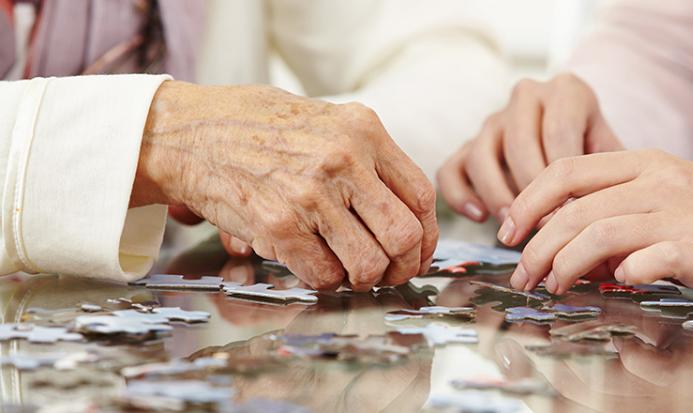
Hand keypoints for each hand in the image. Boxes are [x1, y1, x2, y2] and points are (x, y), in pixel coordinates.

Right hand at [131, 81, 437, 290]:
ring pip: (368, 263)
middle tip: (388, 273)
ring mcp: (311, 194)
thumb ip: (366, 158)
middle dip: (402, 266)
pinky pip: (323, 275)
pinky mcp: (278, 225)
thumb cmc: (255, 127)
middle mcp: (343, 160)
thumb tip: (403, 213)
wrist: (188, 132)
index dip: (427, 235)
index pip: (421, 196)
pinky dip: (324, 281)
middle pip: (404, 235)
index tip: (418, 250)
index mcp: (363, 130)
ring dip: (361, 278)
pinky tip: (314, 266)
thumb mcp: (324, 121)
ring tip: (348, 271)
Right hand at [436, 73, 622, 221]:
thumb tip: (601, 213)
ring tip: (514, 226)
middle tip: (546, 226)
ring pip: (481, 155)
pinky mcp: (467, 146)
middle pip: (519, 144)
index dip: (565, 180)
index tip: (573, 214)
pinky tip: (480, 217)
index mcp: (566, 91)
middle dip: (532, 191)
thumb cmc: (599, 154)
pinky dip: (460, 195)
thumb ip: (610, 174)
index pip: (559, 133)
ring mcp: (492, 120)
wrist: (578, 140)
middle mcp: (526, 97)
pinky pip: (450, 170)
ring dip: (497, 195)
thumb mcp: (614, 154)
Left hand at [497, 149, 692, 297]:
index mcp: (646, 162)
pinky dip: (618, 276)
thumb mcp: (673, 197)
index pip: (566, 169)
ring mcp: (677, 213)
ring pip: (596, 232)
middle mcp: (657, 182)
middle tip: (521, 273)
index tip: (510, 229)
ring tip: (550, 285)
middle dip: (535, 244)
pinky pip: (641, 262)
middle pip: (573, 207)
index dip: (528, 199)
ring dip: (562, 263)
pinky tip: (611, 287)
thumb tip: (575, 247)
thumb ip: (623, 211)